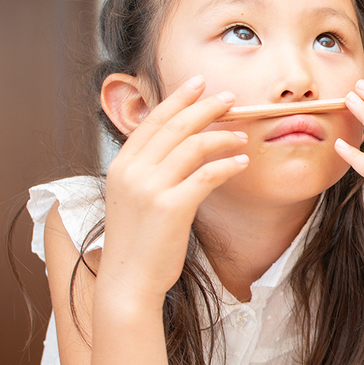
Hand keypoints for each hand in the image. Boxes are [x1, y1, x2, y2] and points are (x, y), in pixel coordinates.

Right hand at [100, 75, 249, 303]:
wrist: (128, 282)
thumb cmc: (139, 242)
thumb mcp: (135, 198)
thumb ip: (151, 171)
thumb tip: (182, 147)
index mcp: (121, 165)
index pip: (153, 120)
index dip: (178, 98)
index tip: (199, 82)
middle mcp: (132, 171)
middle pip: (175, 126)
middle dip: (205, 106)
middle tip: (230, 97)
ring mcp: (150, 188)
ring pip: (193, 145)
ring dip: (222, 135)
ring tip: (242, 134)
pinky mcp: (171, 207)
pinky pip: (207, 174)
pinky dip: (228, 163)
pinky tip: (242, 161)